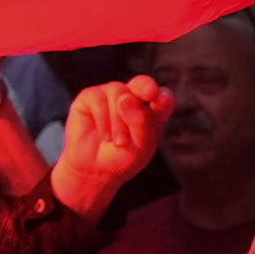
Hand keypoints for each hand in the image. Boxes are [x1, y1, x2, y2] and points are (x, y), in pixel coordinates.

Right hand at [50, 76, 167, 219]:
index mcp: (151, 110)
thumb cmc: (122, 158)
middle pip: (142, 83)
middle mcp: (132, 98)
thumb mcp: (140, 146)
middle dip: (145, 87)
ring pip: (119, 93)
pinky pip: (98, 98)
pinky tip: (105, 136)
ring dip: (120, 121)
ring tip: (119, 143)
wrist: (94, 170)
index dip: (164, 97)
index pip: (163, 98)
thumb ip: (140, 122)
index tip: (161, 102)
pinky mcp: (90, 97)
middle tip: (149, 94)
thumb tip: (126, 98)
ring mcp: (111, 95)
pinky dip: (103, 119)